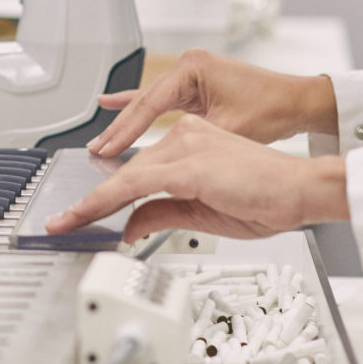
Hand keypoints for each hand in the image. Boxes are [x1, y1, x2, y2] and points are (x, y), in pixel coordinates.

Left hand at [45, 117, 349, 242]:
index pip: (136, 171)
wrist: (302, 192)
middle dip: (90, 201)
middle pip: (125, 173)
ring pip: (126, 178)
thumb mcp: (202, 214)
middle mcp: (183, 137)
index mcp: (189, 143)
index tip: (76, 213)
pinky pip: (138, 184)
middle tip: (61, 222)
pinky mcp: (189, 164)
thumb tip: (128, 226)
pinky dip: (109, 200)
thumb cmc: (267, 199)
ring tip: (66, 223)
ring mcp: (185, 147)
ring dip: (92, 204)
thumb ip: (162, 214)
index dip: (102, 195)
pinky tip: (89, 213)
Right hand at [86, 49, 337, 158]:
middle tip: (97, 149)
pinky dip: (138, 106)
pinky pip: (160, 99)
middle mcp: (189, 66)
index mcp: (193, 68)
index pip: (149, 104)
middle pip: (144, 102)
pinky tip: (112, 102)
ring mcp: (191, 74)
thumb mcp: (227, 132)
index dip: (126, 131)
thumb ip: (190, 149)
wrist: (299, 102)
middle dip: (120, 128)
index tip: (108, 150)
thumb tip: (162, 170)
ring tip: (101, 139)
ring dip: (127, 123)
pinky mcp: (195, 85)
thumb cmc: (273, 109)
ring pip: (150, 103)